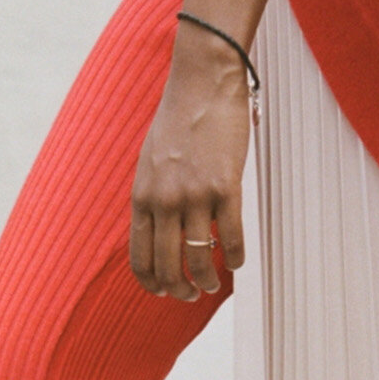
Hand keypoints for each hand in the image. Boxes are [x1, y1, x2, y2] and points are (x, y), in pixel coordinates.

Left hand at [129, 25, 250, 298]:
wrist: (202, 84)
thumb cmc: (179, 118)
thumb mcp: (151, 160)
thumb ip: (153, 194)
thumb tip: (161, 227)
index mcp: (142, 195)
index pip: (140, 257)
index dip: (152, 283)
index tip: (164, 291)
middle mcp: (164, 200)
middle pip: (168, 265)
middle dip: (180, 290)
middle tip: (192, 296)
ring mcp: (194, 195)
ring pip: (200, 258)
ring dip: (208, 280)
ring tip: (215, 285)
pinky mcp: (225, 186)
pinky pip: (231, 236)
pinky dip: (236, 257)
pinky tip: (238, 262)